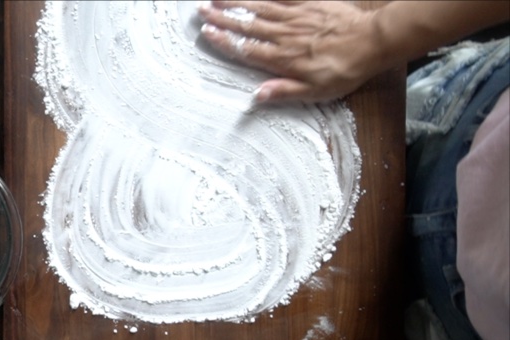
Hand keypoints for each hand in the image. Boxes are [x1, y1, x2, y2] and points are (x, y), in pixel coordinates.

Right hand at [198, 1, 387, 103]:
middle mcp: (285, 36)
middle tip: (201, 11)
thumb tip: (256, 95)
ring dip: (236, 3)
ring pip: (260, 8)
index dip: (225, 40)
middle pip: (248, 25)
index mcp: (284, 59)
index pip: (247, 48)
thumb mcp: (315, 91)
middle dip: (223, 18)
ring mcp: (296, 17)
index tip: (207, 33)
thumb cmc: (345, 70)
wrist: (374, 41)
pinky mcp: (309, 4)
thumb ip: (284, 91)